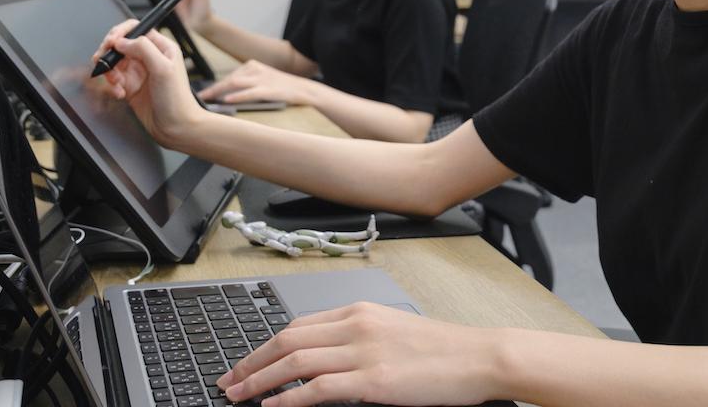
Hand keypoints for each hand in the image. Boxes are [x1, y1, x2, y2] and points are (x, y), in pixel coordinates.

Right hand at [93, 20, 204, 146]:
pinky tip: (120, 94)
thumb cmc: (177, 99)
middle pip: (120, 44)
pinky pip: (114, 80)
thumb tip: (122, 41)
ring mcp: (139, 72)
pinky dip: (112, 86)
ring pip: (114, 62)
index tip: (110, 43)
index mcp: (161, 47)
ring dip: (110, 72)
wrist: (176, 127)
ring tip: (116, 83)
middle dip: (109, 53)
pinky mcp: (131, 86)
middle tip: (103, 62)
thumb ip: (143, 48)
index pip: (135, 28)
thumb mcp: (163, 68)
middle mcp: (149, 57)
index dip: (119, 33)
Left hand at [197, 60, 319, 105]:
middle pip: (228, 79)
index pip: (229, 77)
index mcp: (252, 66)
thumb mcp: (263, 82)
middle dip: (213, 89)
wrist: (306, 91)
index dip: (215, 86)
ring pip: (235, 83)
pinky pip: (249, 92)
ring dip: (219, 91)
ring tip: (207, 99)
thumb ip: (246, 86)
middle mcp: (255, 69)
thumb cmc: (283, 89)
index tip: (203, 94)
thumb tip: (226, 96)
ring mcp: (262, 78)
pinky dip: (237, 96)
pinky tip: (227, 100)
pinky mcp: (269, 89)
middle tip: (200, 98)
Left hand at [217, 302, 500, 406]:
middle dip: (250, 362)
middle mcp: (357, 325)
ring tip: (237, 396)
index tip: (245, 362)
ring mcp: (364, 351)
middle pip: (287, 340)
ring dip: (258, 380)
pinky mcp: (374, 380)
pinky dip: (288, 397)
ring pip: (294, 361)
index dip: (264, 345)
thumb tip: (323, 360)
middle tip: (227, 381)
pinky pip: (318, 388)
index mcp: (361, 311)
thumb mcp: (394, 333)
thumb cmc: (445, 351)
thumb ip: (358, 339)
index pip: (297, 324)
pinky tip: (270, 406)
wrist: (481, 357)